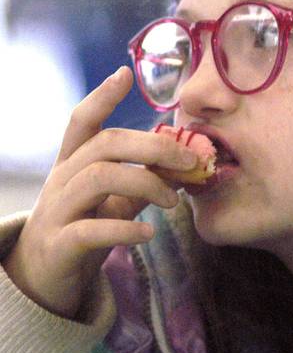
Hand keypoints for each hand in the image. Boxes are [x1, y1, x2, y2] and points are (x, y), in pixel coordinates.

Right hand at [2, 67, 197, 319]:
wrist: (42, 279)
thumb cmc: (84, 229)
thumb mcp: (113, 201)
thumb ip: (142, 181)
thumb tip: (186, 164)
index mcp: (73, 163)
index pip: (82, 121)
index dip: (102, 96)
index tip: (125, 73)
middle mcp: (61, 180)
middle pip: (103, 145)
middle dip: (152, 147)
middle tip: (190, 162)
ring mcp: (57, 211)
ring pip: (98, 179)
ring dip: (146, 184)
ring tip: (173, 201)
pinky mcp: (59, 245)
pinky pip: (91, 230)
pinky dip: (125, 230)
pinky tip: (149, 234)